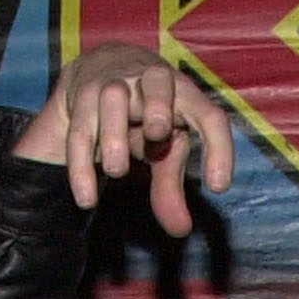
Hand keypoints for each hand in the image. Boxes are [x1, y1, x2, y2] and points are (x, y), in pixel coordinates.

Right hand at [14, 43, 233, 235]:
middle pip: (158, 81)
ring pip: (112, 99)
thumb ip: (170, 186)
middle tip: (158, 134)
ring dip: (114, 135)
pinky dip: (82, 166)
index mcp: (183, 94)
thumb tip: (180, 229)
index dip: (219, 147)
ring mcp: (113, 85)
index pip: (209, 115)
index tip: (218, 186)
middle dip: (158, 107)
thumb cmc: (144, 114)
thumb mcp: (162, 147)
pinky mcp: (81, 97)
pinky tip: (86, 198)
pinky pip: (80, 131)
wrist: (99, 69)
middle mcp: (150, 80)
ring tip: (118, 172)